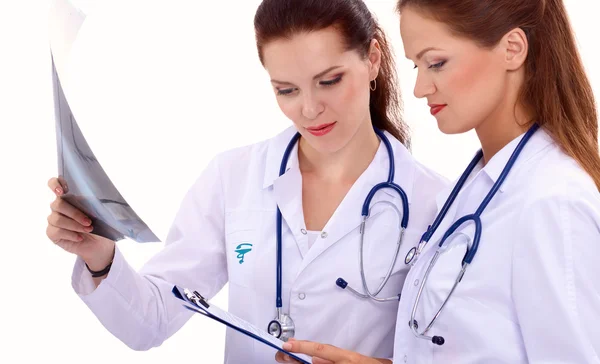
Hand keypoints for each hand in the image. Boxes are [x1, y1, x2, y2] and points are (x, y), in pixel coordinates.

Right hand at [46, 176, 114, 269]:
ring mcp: (54, 220)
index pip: (55, 183)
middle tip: (89, 221)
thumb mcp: (100, 211)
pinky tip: (80, 237)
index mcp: (69, 196)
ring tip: (88, 229)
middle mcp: (58, 206)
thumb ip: (92, 201)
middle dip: (74, 213)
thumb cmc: (100, 224)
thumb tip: (93, 196)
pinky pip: (56, 231)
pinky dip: (70, 234)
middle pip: (57, 204)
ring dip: (74, 225)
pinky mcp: (52, 233)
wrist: (100, 243)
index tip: (61, 191)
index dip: (55, 184)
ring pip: (57, 219)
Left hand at [275, 338, 390, 363]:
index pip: (322, 351)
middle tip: (281, 354)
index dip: (303, 347)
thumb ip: (338, 359)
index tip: (288, 344)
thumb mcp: (358, 360)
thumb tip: (316, 359)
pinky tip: (306, 363)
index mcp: (349, 359)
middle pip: (315, 362)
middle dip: (295, 359)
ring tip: (286, 359)